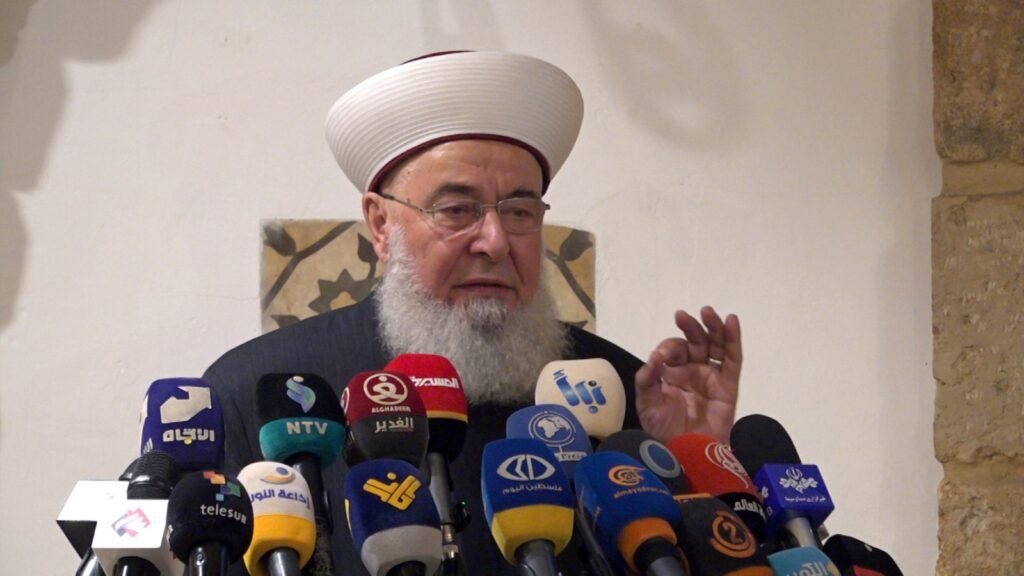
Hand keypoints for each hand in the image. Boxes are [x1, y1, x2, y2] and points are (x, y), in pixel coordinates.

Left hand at [635, 306, 741, 443]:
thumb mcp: (647, 403)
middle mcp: (692, 370)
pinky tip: (731, 322)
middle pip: (695, 341)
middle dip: (690, 327)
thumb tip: (654, 357)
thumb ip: (648, 379)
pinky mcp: (728, 385)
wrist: (685, 453)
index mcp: (672, 372)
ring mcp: (711, 376)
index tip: (661, 357)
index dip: (668, 348)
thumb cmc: (664, 430)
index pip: (673, 349)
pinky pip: (733, 359)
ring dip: (713, 327)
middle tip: (682, 315)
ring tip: (708, 312)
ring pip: (715, 345)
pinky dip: (733, 340)